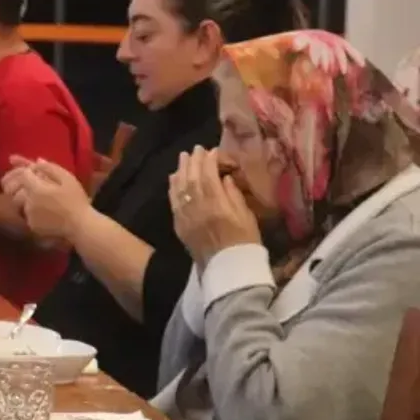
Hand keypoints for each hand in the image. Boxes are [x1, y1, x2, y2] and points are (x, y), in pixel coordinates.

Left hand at [4, 155, 92, 241]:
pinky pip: (26, 214)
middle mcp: (28, 202)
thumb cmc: (76, 200)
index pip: (23, 174)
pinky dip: (30, 209)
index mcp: (36, 189)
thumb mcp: (68, 179)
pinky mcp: (32, 225)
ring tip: (34, 195)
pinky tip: (41, 208)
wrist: (80, 225)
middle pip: (14, 189)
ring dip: (23, 196)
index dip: (28, 170)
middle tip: (27, 182)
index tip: (35, 171)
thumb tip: (37, 161)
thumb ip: (50, 168)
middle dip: (18, 183)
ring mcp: (29, 215)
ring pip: (19, 202)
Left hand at [169, 146, 261, 263]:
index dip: (208, 161)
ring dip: (181, 170)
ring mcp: (186, 217)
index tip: (211, 151)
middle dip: (193, 162)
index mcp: (218, 205)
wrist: (228, 270)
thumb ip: (234, 195)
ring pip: (179, 188)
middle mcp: (198, 208)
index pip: (208, 176)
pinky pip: (173, 201)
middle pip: (192, 179)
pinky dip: (173, 187)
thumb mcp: (247, 216)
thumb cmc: (245, 242)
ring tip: (183, 158)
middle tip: (195, 149)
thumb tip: (223, 177)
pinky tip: (174, 178)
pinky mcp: (179, 225)